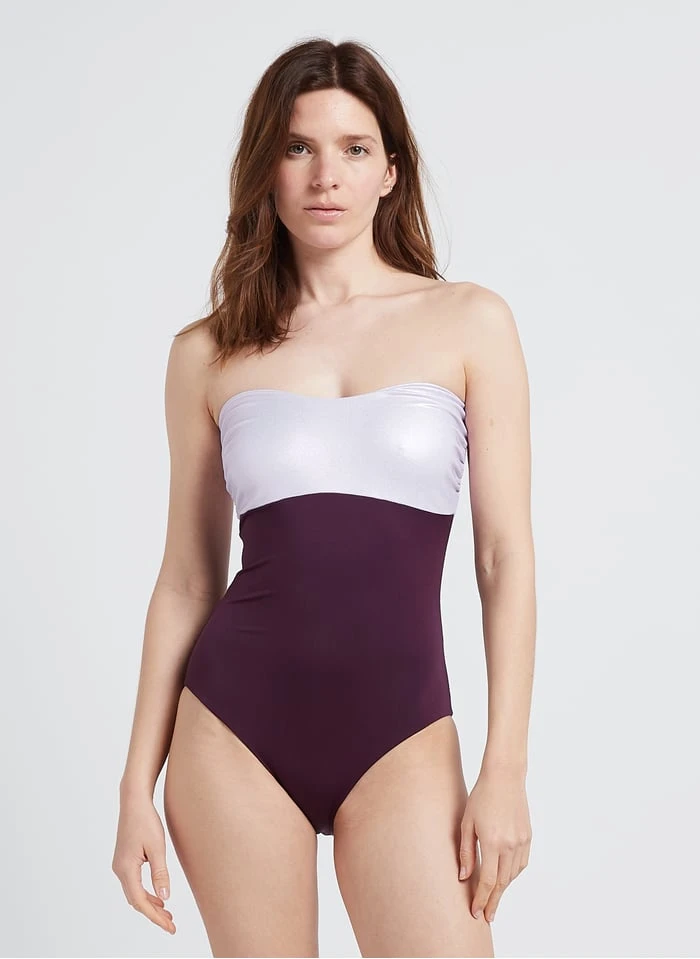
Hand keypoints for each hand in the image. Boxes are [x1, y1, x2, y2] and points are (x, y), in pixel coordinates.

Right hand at [112, 793, 175, 934]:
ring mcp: (120, 865)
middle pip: (136, 900)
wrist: (134, 801)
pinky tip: (158, 895)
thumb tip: (165, 898)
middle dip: (153, 914)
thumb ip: (160, 873)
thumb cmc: (146, 820)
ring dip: (150, 903)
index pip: (140, 901)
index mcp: (126, 869)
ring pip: (134, 893)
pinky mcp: (124, 860)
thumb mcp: (157, 847)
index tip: (170, 927)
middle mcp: (119, 870)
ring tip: (167, 913)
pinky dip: (145, 893)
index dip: (155, 917)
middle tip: (171, 924)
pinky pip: (134, 884)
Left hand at [458, 767, 531, 922]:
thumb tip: (464, 876)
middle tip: (486, 915)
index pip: (488, 880)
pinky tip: (505, 877)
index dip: (481, 899)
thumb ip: (466, 851)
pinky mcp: (528, 836)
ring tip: (493, 898)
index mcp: (493, 842)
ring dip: (503, 888)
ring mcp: (522, 841)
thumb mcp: (467, 822)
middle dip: (493, 901)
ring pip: (513, 875)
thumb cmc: (482, 796)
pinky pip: (521, 863)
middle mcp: (510, 845)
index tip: (476, 912)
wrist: (505, 776)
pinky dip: (513, 874)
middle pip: (502, 883)